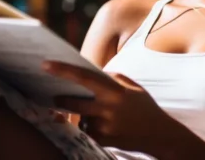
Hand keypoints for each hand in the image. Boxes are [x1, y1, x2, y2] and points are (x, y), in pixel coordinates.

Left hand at [42, 61, 169, 152]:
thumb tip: (90, 73)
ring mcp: (105, 127)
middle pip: (74, 104)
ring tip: (103, 115)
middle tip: (55, 96)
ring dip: (83, 116)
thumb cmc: (145, 107)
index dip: (63, 70)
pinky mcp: (103, 140)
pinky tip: (106, 126)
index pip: (84, 78)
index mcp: (115, 92)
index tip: (45, 65)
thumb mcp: (132, 87)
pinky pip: (87, 131)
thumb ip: (112, 78)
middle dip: (62, 100)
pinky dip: (90, 127)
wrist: (159, 134)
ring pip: (81, 119)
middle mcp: (108, 110)